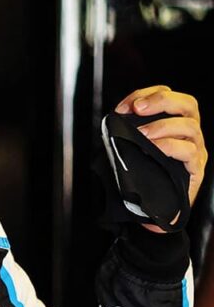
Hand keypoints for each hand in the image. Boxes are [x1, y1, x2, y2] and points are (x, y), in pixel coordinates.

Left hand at [115, 86, 205, 230]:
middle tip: (137, 109)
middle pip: (187, 104)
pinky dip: (170, 147)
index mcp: (175, 124)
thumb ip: (127, 134)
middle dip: (160, 100)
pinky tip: (155, 149)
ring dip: (162, 126)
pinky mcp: (196, 169)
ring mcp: (196, 150)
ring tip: (142, 134)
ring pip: (189, 126)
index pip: (169, 96)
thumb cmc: (143, 177)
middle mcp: (190, 133)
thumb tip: (110, 121)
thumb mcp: (134, 151)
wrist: (153, 212)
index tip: (123, 107)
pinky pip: (189, 152)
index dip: (147, 94)